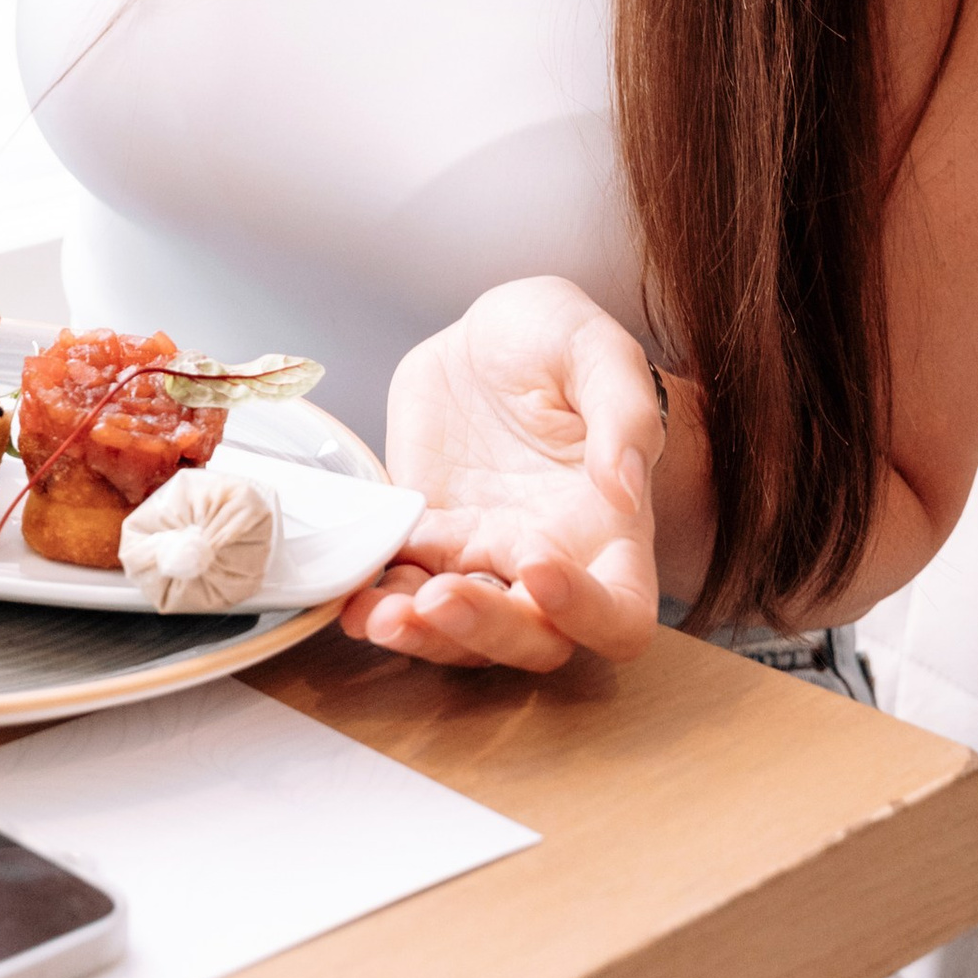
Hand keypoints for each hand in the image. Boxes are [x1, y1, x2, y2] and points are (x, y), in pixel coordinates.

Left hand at [341, 278, 664, 673]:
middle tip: (438, 597)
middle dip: (485, 633)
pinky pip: (402, 591)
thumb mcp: (595, 349)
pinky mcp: (425, 542)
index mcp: (607, 531)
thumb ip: (625, 413)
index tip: (539, 567)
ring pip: (460, 635)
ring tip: (380, 615)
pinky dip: (376, 605)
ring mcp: (480, 558)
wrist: (481, 336)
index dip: (588, 614)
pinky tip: (351, 600)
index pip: (620, 613)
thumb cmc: (556, 341)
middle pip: (532, 641)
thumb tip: (625, 488)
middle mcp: (546, 561)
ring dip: (422, 636)